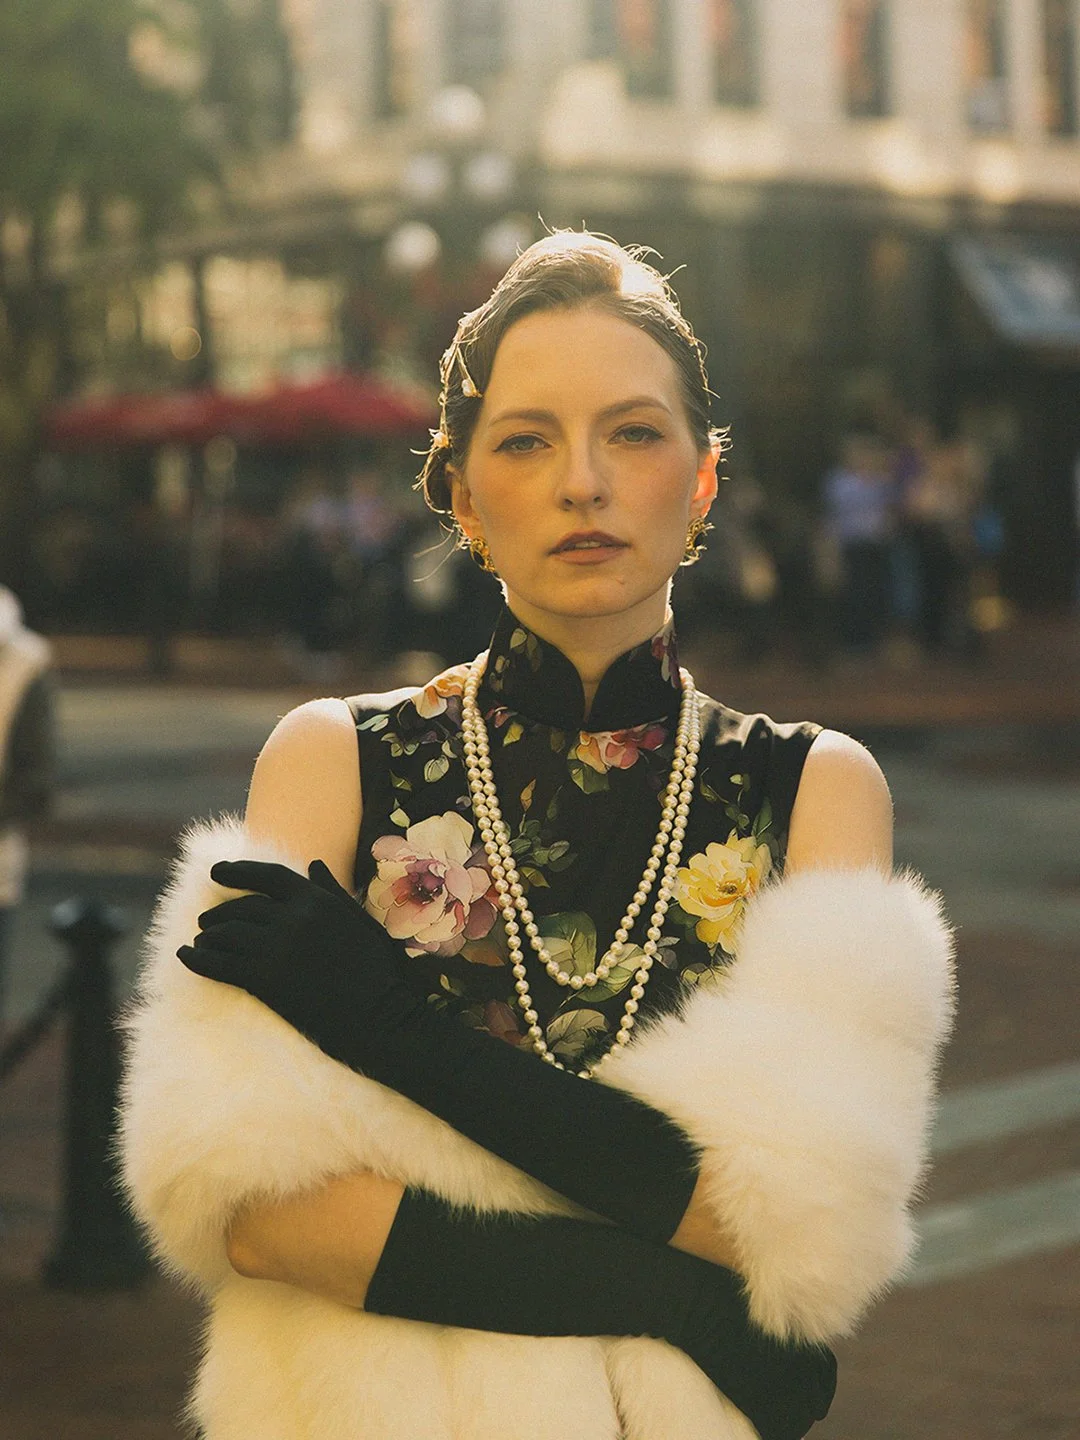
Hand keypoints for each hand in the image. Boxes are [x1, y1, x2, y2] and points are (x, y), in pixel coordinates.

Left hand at [178, 859, 423, 1064]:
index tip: (216, 871)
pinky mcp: (265, 980)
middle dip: (220, 911)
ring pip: (227, 933)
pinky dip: (197, 959)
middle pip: (242, 906)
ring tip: (200, 939)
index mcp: (318, 900)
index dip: (238, 870)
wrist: (379, 1017)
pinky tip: (186, 956)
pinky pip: (219, 964)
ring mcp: (278, 948)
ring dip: (208, 934)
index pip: (269, 875)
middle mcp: (294, 917)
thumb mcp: (361, 921)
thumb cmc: (378, 971)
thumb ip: (333, 891)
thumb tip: (314, 864)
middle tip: (206, 919)